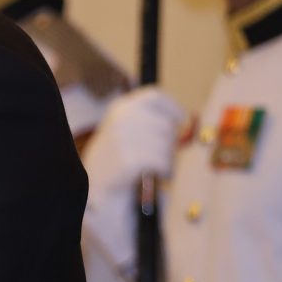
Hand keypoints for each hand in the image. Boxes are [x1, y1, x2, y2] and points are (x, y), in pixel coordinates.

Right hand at [83, 87, 186, 201]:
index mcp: (120, 108)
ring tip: (157, 167)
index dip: (172, 107)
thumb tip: (189, 122)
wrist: (93, 183)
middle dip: (170, 142)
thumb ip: (152, 123)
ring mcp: (124, 138)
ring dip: (169, 159)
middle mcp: (122, 118)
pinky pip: (162, 161)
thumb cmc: (117, 158)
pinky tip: (157, 174)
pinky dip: (165, 171)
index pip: (154, 97)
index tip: (182, 119)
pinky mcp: (129, 159)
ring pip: (167, 145)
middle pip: (166, 124)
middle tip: (162, 155)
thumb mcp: (127, 131)